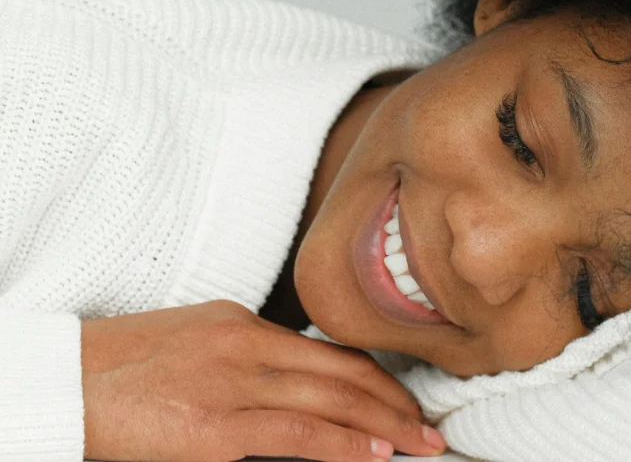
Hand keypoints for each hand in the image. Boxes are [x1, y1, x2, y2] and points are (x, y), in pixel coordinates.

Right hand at [81, 299, 445, 460]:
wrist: (61, 382)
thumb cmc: (119, 368)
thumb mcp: (194, 343)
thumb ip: (247, 358)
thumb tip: (291, 385)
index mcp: (242, 322)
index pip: (328, 351)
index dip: (374, 377)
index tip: (402, 397)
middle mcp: (246, 345)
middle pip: (342, 372)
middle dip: (394, 401)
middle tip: (429, 425)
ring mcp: (233, 384)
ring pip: (330, 401)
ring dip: (383, 425)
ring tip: (418, 444)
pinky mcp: (214, 427)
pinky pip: (295, 434)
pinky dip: (341, 444)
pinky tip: (372, 455)